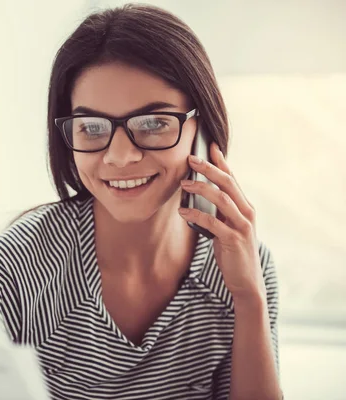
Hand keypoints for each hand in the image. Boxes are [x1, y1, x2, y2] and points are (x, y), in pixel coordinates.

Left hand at [178, 142, 265, 300]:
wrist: (246, 281)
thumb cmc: (233, 252)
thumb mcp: (227, 227)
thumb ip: (219, 211)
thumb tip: (199, 195)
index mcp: (244, 207)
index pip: (232, 179)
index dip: (221, 162)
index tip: (210, 146)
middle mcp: (246, 212)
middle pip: (227, 183)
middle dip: (209, 168)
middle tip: (190, 159)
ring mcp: (242, 226)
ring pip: (222, 199)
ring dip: (201, 189)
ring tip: (184, 184)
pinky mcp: (233, 240)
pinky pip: (213, 223)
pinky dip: (196, 216)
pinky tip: (183, 212)